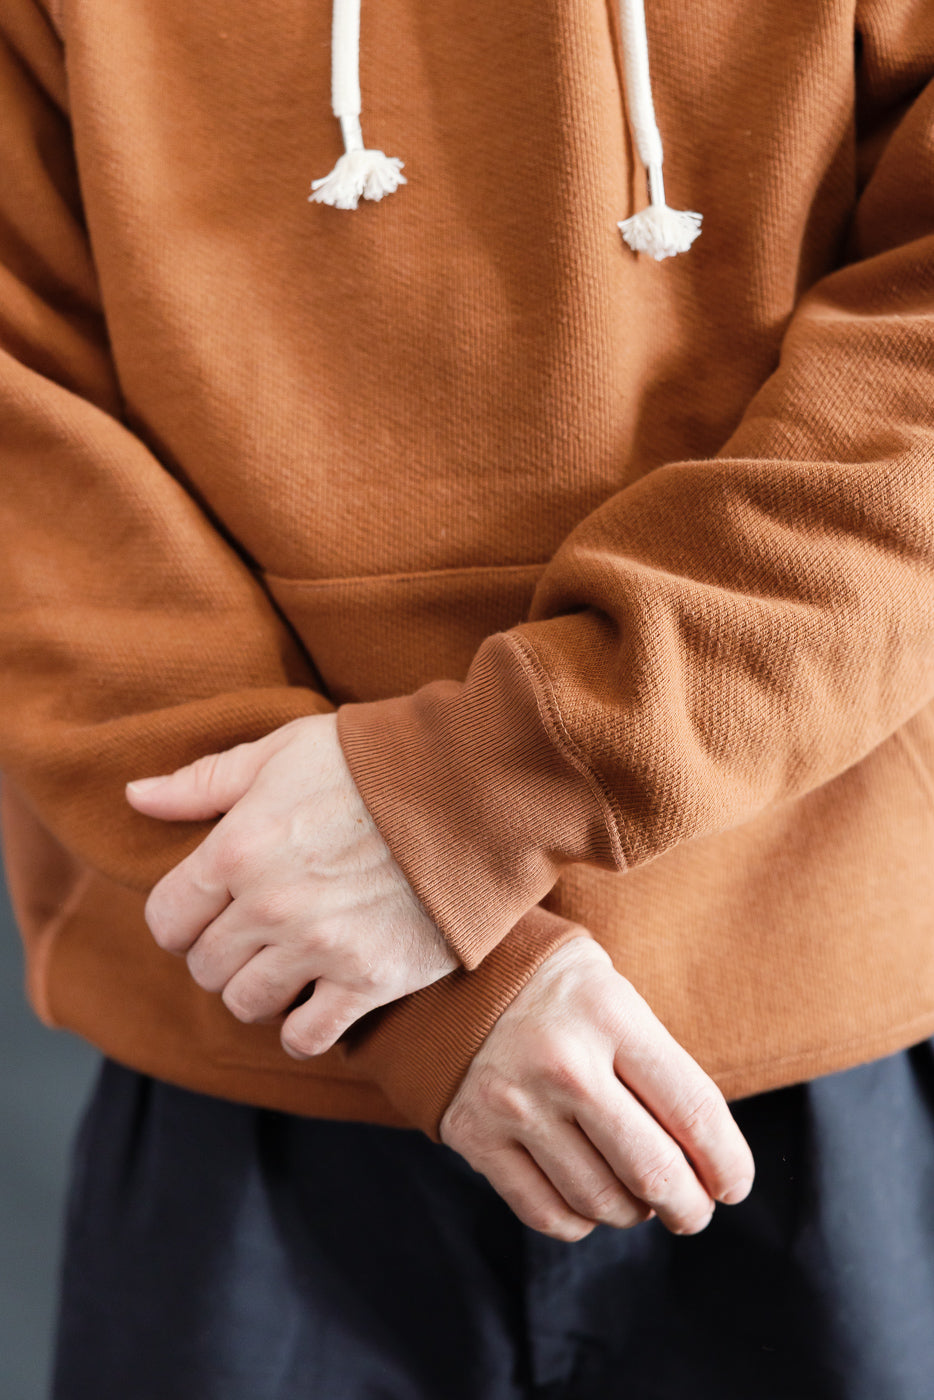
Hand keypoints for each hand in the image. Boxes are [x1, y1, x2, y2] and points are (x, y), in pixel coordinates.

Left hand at [125, 713, 457, 1055]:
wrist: (470, 788)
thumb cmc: (373, 761)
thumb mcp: (280, 751)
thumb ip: (203, 782)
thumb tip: (134, 798)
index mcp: (237, 848)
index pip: (166, 919)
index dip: (181, 920)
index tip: (208, 913)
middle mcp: (268, 905)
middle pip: (206, 967)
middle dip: (223, 953)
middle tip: (256, 935)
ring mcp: (318, 947)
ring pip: (247, 1005)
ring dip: (260, 991)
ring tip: (287, 965)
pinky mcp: (369, 979)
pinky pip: (308, 1036)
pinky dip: (304, 1028)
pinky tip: (318, 1001)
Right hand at [440, 936, 753, 1240]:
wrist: (443, 971)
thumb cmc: (551, 986)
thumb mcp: (611, 992)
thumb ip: (654, 1061)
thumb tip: (705, 1152)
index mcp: (610, 1014)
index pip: (694, 1109)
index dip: (727, 1163)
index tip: (733, 1185)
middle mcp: (564, 1061)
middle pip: (652, 1169)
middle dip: (688, 1207)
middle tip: (693, 1211)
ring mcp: (515, 1103)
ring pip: (601, 1200)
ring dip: (633, 1214)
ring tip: (638, 1200)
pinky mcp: (474, 1135)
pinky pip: (545, 1211)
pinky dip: (579, 1222)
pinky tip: (589, 1202)